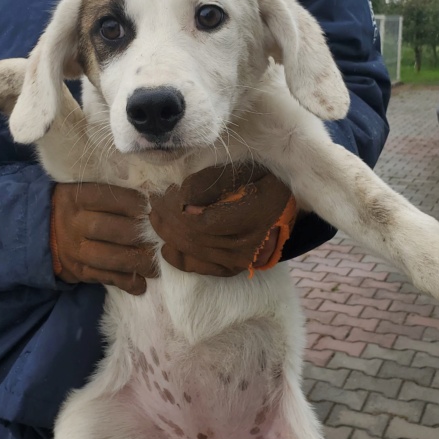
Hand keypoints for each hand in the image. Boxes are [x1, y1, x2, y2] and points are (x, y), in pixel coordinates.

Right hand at [51, 183, 155, 294]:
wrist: (41, 230)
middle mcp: (74, 223)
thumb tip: (153, 197)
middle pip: (115, 230)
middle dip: (144, 236)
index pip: (114, 199)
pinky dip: (126, 283)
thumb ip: (112, 194)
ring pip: (112, 258)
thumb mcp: (83, 192)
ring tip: (156, 267)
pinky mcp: (77, 271)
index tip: (158, 209)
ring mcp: (74, 250)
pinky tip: (141, 285)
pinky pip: (105, 278)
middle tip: (164, 240)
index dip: (140, 205)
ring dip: (139, 263)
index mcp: (77, 197)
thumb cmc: (74, 207)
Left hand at [148, 164, 296, 276]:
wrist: (282, 209)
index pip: (202, 221)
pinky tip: (166, 245)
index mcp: (255, 215)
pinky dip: (178, 257)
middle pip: (192, 236)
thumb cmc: (261, 182)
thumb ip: (211, 181)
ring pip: (192, 251)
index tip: (165, 191)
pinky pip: (199, 268)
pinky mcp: (233, 269)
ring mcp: (240, 261)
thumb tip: (181, 196)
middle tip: (155, 201)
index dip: (176, 209)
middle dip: (167, 218)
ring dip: (168, 233)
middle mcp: (248, 244)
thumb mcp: (242, 170)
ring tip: (157, 215)